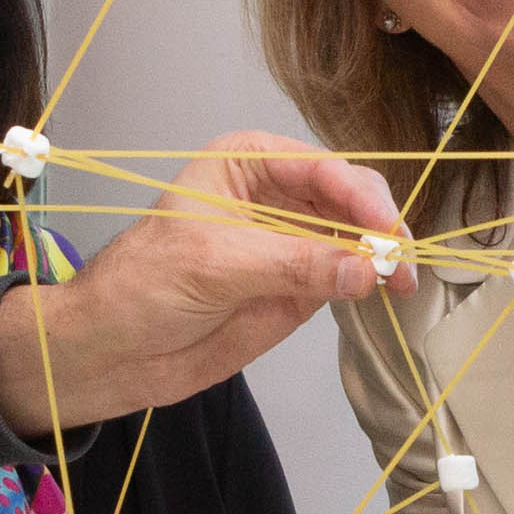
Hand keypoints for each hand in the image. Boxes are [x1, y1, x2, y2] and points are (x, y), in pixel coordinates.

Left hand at [0, 132, 408, 430]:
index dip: (359, 195)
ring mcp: (292, 241)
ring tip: (404, 281)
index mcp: (247, 162)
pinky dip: (371, 282)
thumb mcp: (215, 264)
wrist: (109, 351)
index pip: (320, 168)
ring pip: (355, 237)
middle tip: (401, 260)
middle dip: (378, 223)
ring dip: (383, 254)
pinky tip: (389, 291)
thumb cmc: (142, 287)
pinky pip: (346, 277)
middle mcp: (277, 194)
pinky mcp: (299, 286)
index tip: (385, 229)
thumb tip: (366, 269)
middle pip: (348, 198)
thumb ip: (293, 264)